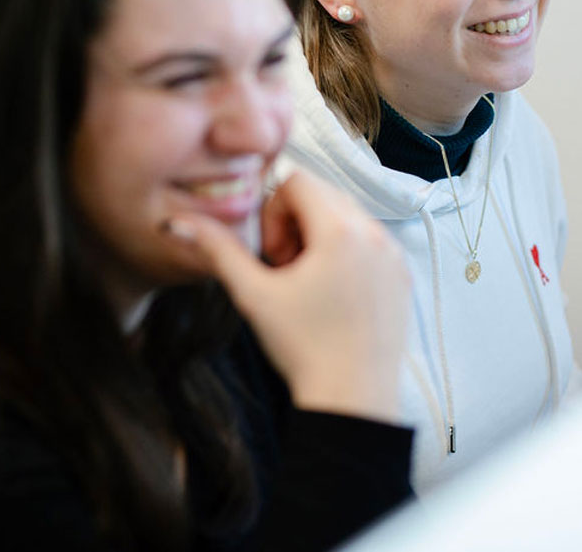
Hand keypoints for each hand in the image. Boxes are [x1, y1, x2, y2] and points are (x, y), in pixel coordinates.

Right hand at [163, 169, 409, 422]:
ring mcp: (394, 254)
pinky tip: (332, 295)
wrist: (352, 400)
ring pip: (348, 217)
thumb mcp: (255, 295)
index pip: (297, 180)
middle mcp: (376, 233)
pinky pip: (371, 242)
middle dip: (296, 224)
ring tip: (308, 285)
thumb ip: (218, 250)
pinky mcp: (403, 276)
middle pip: (324, 195)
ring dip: (320, 238)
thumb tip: (178, 222)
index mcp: (341, 230)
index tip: (272, 256)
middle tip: (285, 270)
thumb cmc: (304, 349)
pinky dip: (346, 255)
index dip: (273, 212)